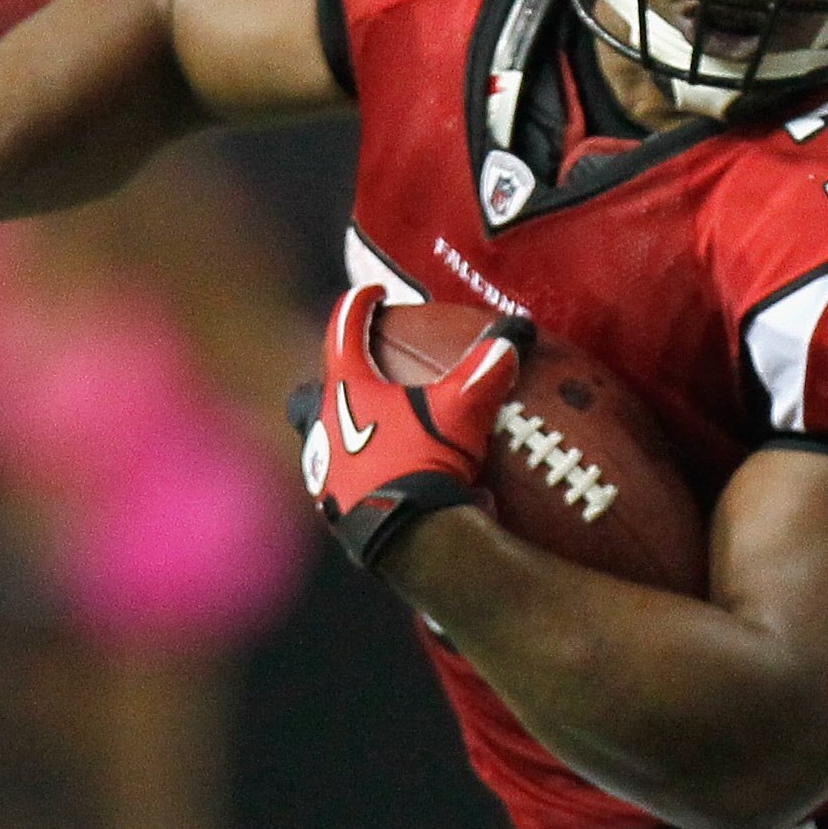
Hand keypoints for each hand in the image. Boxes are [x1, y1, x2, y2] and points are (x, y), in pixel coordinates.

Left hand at [291, 289, 522, 571]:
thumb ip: (485, 369)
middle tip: (360, 381)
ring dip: (342, 432)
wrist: (406, 535)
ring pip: (321, 441)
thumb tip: (514, 333)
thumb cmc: (425, 459)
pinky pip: (342, 482)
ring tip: (374, 435)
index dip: (358, 306)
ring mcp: (324, 470)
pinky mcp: (335, 508)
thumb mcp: (462, 409)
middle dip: (331, 384)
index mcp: (345, 389)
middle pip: (313, 393)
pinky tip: (388, 481)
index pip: (343, 332)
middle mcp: (322, 425)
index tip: (373, 293)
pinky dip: (360, 473)